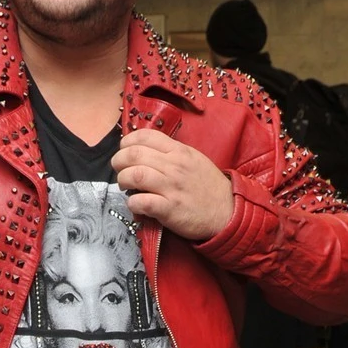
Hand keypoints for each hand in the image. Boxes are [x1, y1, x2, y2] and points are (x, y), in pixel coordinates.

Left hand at [111, 129, 233, 240]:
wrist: (229, 211)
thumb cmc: (208, 185)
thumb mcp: (193, 159)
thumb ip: (170, 152)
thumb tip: (143, 150)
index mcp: (179, 151)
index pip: (145, 136)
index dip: (127, 142)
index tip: (124, 150)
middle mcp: (174, 166)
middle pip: (134, 154)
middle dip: (118, 161)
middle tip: (119, 169)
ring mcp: (172, 187)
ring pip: (134, 175)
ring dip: (123, 180)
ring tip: (125, 185)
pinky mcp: (170, 209)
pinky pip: (141, 202)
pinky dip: (132, 203)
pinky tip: (135, 204)